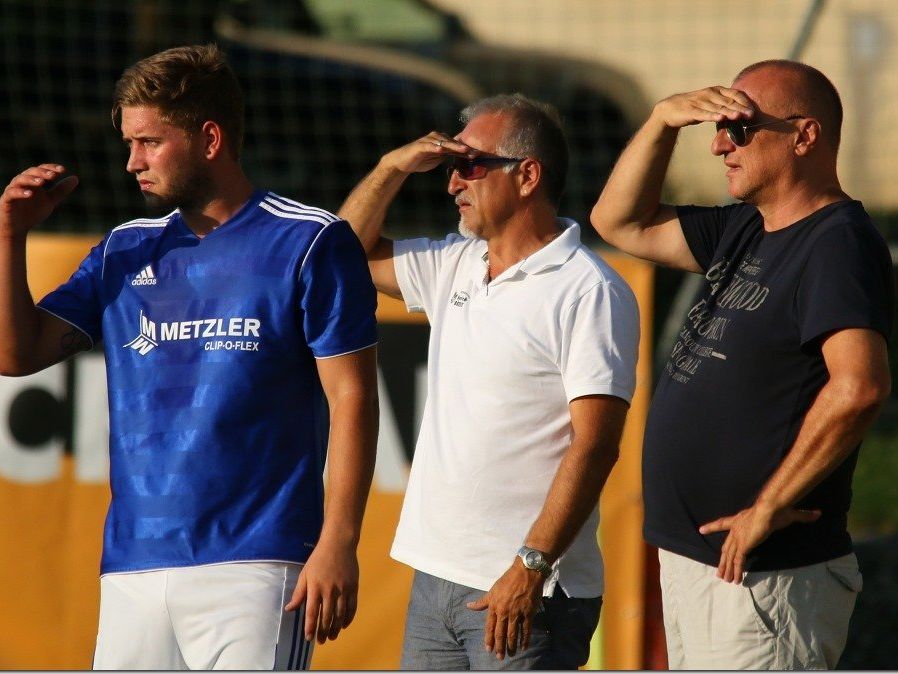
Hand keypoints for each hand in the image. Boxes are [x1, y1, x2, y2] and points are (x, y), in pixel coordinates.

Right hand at [0, 165, 77, 238]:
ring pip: (19, 180)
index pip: (41, 169)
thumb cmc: (32, 212)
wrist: (18, 227)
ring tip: (42, 182)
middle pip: (31, 172)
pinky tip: (30, 193)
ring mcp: (12, 190)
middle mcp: (22, 183)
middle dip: (42, 173)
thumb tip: (76, 178)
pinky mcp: (6, 200)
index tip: (63, 170)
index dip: (51, 168)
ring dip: (31, 180)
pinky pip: (11, 193)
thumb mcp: (50, 201)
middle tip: (54, 175)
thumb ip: (60, 190)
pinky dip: (20, 192)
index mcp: (33, 181)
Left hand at [284, 540, 359, 643]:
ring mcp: (343, 589)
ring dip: (335, 628)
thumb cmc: (319, 559)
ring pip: (340, 614)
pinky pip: (352, 607)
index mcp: (315, 587)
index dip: (310, 627)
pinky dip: (348, 618)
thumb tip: (289, 609)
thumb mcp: (305, 574)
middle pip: (326, 617)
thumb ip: (299, 593)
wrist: (339, 543)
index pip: (311, 613)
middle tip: (321, 641)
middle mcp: (329, 590)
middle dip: (323, 631)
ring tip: (332, 636)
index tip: (308, 638)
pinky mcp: (353, 587)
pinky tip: (344, 625)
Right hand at [383, 131, 474, 174]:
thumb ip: (450, 155)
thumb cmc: (422, 159)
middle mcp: (436, 138)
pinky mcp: (419, 146)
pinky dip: (435, 147)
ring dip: (454, 146)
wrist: (403, 162)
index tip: (479, 155)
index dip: (468, 150)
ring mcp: (428, 141)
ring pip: (443, 143)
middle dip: (465, 147)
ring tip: (464, 149)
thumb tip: (464, 156)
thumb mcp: (439, 158)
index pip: (457, 145)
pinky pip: (428, 146)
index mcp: (442, 141)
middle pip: (453, 142)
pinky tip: (441, 150)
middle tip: (475, 152)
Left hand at [466, 560, 543, 659]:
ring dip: (511, 646)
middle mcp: (504, 612)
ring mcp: (516, 613)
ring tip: (510, 654)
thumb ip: (482, 602)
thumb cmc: (508, 580)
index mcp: (494, 606)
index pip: (489, 627)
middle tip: (499, 657)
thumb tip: (469, 606)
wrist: (526, 572)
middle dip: (499, 646)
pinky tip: (523, 647)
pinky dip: (525, 639)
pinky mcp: (528, 613)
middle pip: (500, 633)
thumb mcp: (492, 590)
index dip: (489, 639)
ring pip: (512, 633)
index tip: (488, 649)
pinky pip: (526, 629)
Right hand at [652, 86, 754, 129]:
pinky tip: (720, 118)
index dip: (744, 102)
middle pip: (728, 102)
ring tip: (739, 117)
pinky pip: (704, 114)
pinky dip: (712, 116)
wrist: (671, 108)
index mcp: (716, 90)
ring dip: (729, 112)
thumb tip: (742, 113)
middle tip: (751, 115)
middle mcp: (710, 94)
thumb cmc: (694, 107)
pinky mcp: (691, 111)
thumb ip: (724, 106)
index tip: (753, 110)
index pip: (734, 94)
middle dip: (740, 108)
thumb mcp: (711, 103)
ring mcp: (700, 102)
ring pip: (718, 108)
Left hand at [699, 504, 820, 582]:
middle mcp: (736, 529)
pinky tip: (736, 580)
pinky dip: (736, 571)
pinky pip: (738, 561)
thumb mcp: (790, 513)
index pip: (722, 523)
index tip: (701, 529)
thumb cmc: (779, 508)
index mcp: (740, 518)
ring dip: (728, 569)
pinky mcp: (743, 545)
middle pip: (726, 547)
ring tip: (725, 580)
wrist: (772, 508)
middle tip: (719, 572)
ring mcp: (738, 537)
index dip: (712, 527)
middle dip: (722, 560)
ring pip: (730, 557)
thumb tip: (817, 514)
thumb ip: (802, 515)